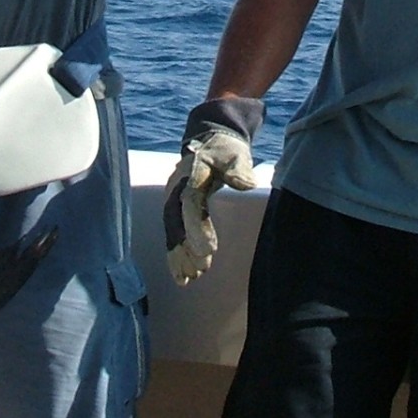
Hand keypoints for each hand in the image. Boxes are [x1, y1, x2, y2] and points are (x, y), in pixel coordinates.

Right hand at [163, 98, 264, 284]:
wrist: (211, 139)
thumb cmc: (225, 150)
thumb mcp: (235, 155)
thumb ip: (239, 169)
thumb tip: (246, 183)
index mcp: (192, 174)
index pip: (191, 204)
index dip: (197, 228)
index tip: (208, 250)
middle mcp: (177, 187)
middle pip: (176, 220)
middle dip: (184, 247)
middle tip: (198, 270)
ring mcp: (174, 197)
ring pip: (172, 229)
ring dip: (178, 254)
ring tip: (188, 278)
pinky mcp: (176, 206)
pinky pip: (173, 230)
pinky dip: (176, 252)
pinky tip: (182, 272)